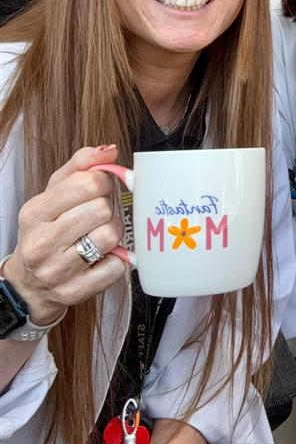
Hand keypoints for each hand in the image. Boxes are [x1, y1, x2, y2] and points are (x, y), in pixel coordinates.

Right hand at [3, 145, 126, 323]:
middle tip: (100, 215)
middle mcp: (40, 243)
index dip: (104, 181)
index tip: (102, 188)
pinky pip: (116, 268)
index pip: (86, 183)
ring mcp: (56, 271)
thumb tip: (109, 150)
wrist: (29, 283)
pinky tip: (103, 258)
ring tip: (102, 235)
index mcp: (34, 212)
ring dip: (114, 233)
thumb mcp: (54, 194)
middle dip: (108, 209)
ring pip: (109, 237)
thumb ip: (80, 166)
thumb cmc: (49, 230)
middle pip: (101, 210)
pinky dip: (117, 260)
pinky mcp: (74, 293)